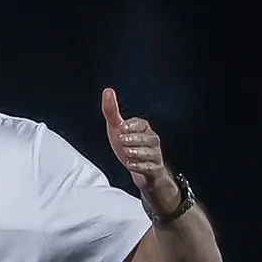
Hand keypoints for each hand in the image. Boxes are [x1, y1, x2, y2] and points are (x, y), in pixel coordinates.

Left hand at [101, 87, 176, 210]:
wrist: (141, 171)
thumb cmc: (128, 146)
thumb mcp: (117, 129)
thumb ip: (112, 111)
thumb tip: (107, 90)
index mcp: (144, 129)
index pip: (141, 124)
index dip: (132, 125)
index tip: (121, 128)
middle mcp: (152, 141)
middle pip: (148, 138)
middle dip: (135, 139)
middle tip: (121, 140)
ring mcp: (155, 156)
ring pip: (151, 153)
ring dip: (138, 153)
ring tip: (127, 153)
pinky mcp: (154, 170)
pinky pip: (151, 168)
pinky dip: (141, 167)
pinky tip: (130, 165)